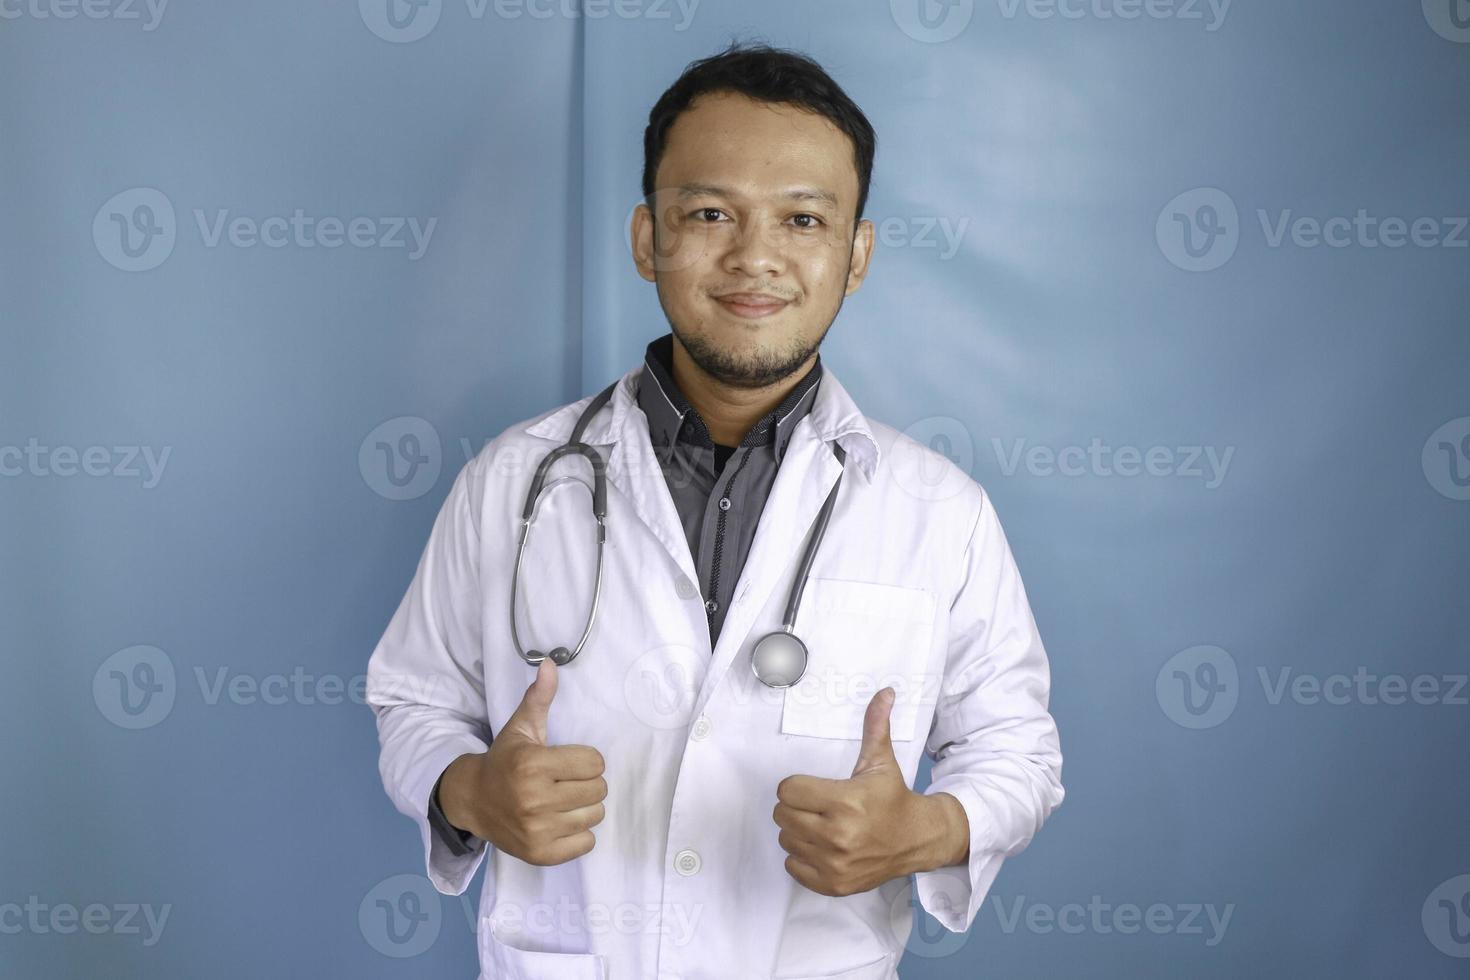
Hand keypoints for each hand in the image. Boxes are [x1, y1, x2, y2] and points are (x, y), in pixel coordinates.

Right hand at [439, 657, 605, 865]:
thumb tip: (550, 663)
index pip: (594, 763)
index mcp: (532, 765)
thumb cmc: (504, 761)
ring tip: (563, 801)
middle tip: (565, 782)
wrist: (472, 801)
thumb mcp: (520, 728)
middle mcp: (534, 799)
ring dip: (584, 808)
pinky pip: (586, 844)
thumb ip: (539, 698)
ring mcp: (537, 830)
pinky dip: (579, 834)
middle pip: (599, 790)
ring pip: (595, 816)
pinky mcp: (540, 854)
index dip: (585, 760)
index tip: (568, 761)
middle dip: (587, 783)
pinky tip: (560, 822)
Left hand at [773, 687, 967, 896]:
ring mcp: (835, 863)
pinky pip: (793, 866)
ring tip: (821, 825)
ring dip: (797, 831)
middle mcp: (838, 835)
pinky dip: (802, 857)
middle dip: (795, 807)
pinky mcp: (833, 884)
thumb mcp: (881, 761)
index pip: (787, 791)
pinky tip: (822, 847)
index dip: (797, 786)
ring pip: (786, 840)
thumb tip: (885, 692)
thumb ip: (875, 726)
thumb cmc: (893, 798)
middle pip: (782, 815)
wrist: (917, 840)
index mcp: (845, 802)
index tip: (812, 787)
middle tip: (817, 806)